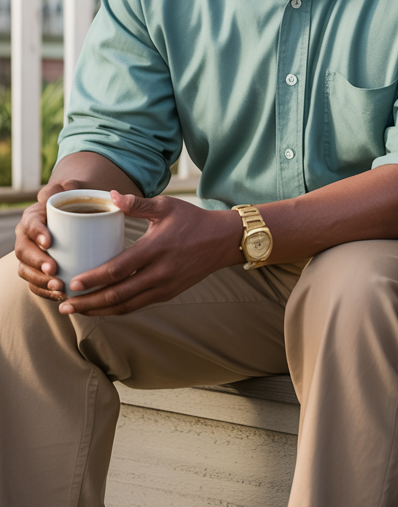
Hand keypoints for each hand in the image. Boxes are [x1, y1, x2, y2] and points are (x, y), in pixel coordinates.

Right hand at [15, 176, 97, 300]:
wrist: (76, 217)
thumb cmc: (74, 205)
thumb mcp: (72, 193)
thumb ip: (68, 187)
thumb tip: (67, 186)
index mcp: (34, 218)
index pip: (30, 225)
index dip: (37, 233)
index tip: (49, 241)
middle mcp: (27, 238)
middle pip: (24, 252)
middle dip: (37, 262)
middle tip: (54, 269)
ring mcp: (30, 256)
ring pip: (26, 271)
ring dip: (41, 280)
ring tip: (59, 286)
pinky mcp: (37, 271)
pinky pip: (35, 284)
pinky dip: (44, 291)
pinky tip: (60, 296)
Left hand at [54, 191, 239, 316]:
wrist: (223, 240)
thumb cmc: (193, 220)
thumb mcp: (166, 206)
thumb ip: (137, 203)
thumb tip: (109, 196)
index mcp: (156, 248)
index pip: (118, 269)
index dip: (92, 279)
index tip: (72, 282)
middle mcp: (160, 272)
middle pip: (118, 295)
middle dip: (88, 303)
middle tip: (64, 305)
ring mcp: (166, 285)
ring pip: (127, 305)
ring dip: (100, 311)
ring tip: (78, 311)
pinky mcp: (169, 293)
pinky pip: (138, 305)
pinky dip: (117, 309)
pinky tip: (102, 307)